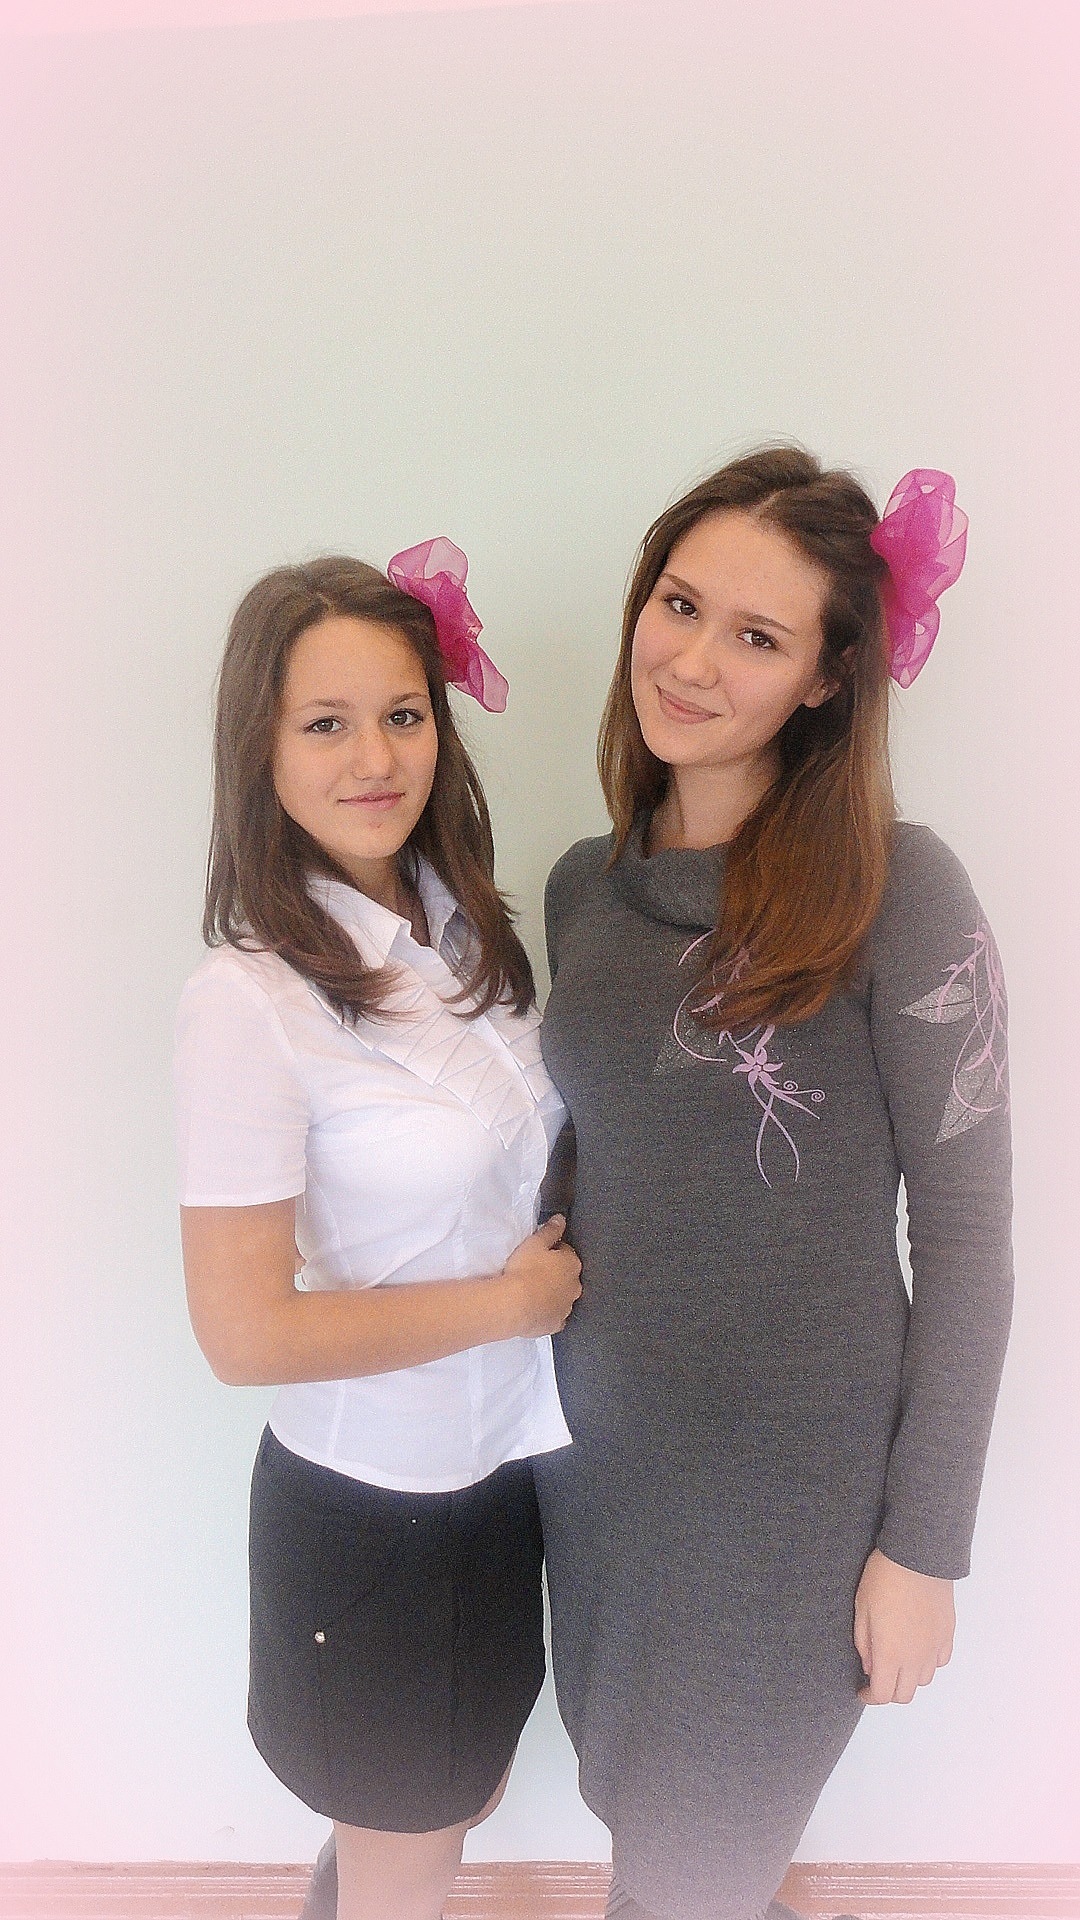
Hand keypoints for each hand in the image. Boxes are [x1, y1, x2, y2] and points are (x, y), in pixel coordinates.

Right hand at [500, 1214, 581, 1337]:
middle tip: (536, 1272)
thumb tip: (562, 1219)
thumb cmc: (524, 1269)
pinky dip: (549, 1312)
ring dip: (553, 1293)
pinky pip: (555, 1316)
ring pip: (563, 1296)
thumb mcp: (535, 1242)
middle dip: (556, 1273)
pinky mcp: (556, 1324)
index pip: (566, 1252)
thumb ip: (551, 1230)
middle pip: (567, 1275)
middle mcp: (575, 1286)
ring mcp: (566, 1307)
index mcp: (572, 1264)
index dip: (553, 1251)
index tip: (540, 1253)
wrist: (514, 1304)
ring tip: (534, 1291)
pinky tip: (537, 1309)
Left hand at [853, 1547, 954, 1704]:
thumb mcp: (862, 1608)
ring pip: (924, 1680)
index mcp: (890, 1653)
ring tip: (897, 1659)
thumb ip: (864, 1643)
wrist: (917, 1556)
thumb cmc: (883, 1578)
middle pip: (905, 1694)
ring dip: (909, 1677)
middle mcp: (915, 1658)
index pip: (883, 1694)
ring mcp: (934, 1647)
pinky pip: (940, 1661)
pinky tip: (918, 1648)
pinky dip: (928, 1663)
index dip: (870, 1697)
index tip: (862, 1691)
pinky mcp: (948, 1634)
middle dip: (888, 1692)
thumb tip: (870, 1667)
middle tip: (878, 1677)